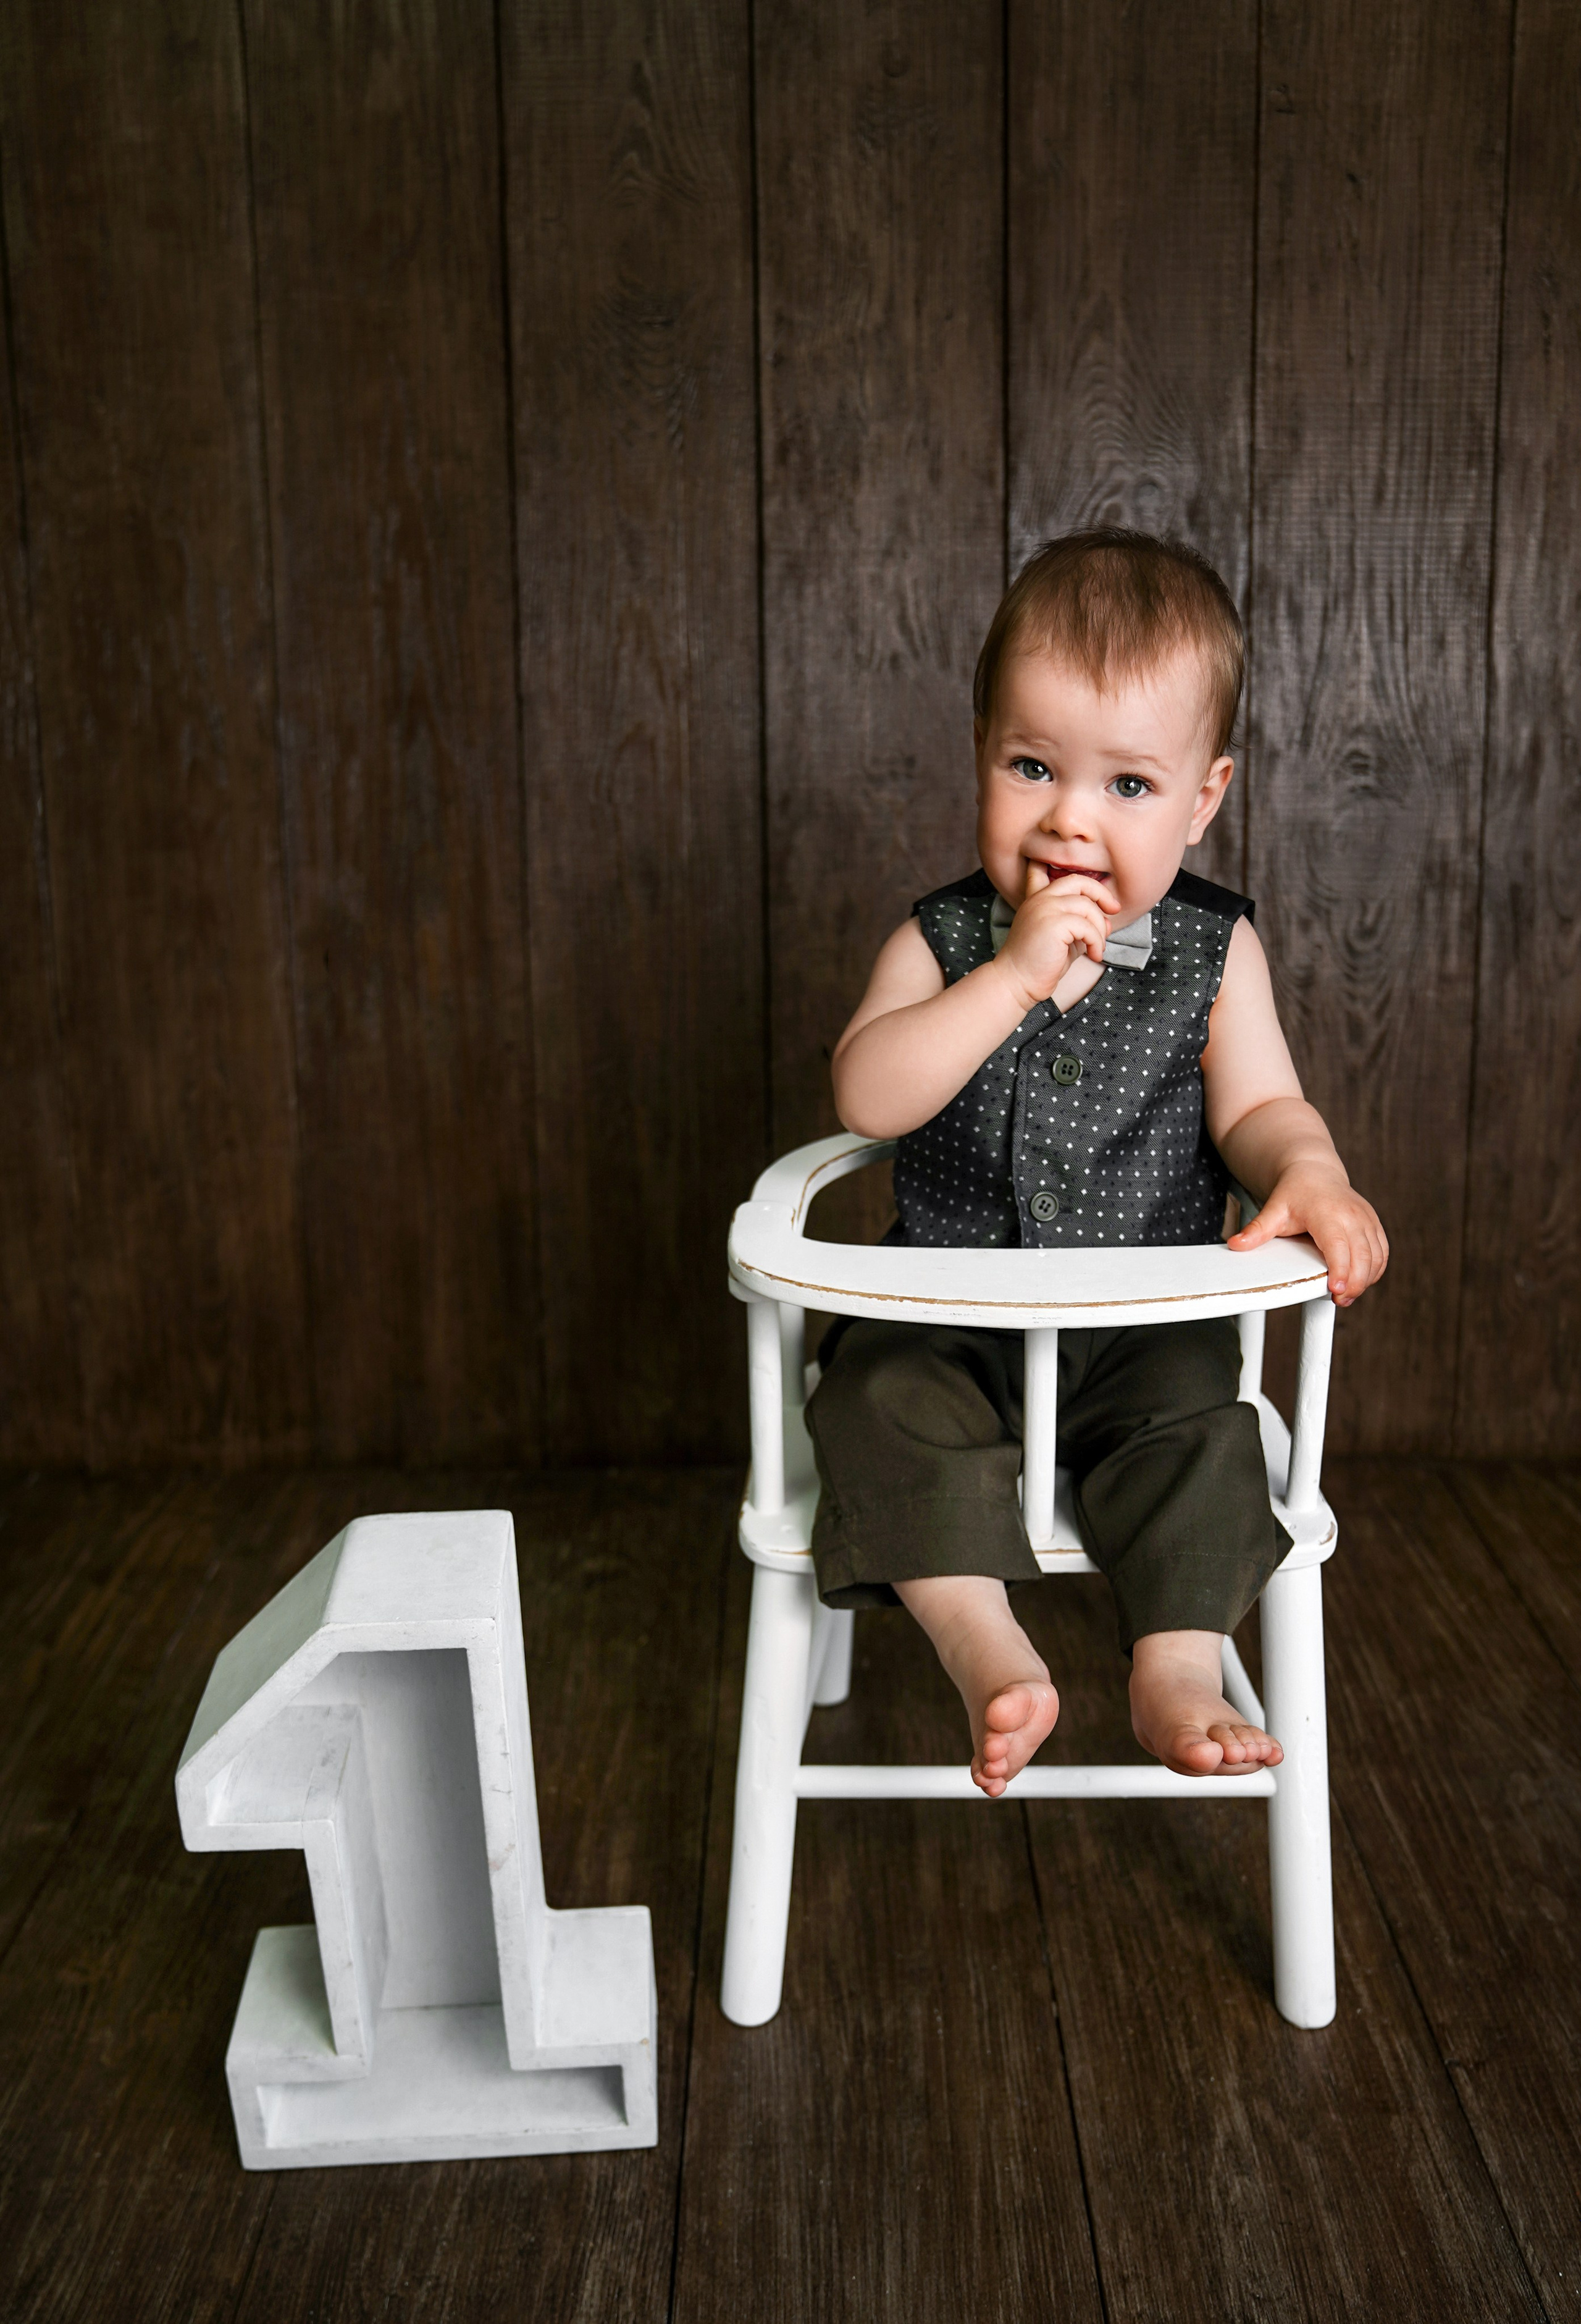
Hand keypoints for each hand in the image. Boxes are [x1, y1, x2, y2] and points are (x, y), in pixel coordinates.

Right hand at [992, 859, 1120, 1009]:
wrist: (1017, 983)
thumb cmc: (1039, 964)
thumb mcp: (1065, 939)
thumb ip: (1083, 925)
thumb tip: (1109, 921)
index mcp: (1037, 899)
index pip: (1042, 868)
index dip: (1059, 866)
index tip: (1079, 882)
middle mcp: (1040, 899)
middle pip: (1079, 881)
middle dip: (1102, 894)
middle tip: (1114, 910)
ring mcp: (1045, 908)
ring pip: (1088, 906)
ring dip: (1100, 928)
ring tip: (1098, 947)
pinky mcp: (1054, 924)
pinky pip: (1088, 926)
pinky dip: (1097, 942)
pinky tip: (1094, 955)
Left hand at [1227, 1166, 1388, 1306]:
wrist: (1314, 1173)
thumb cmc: (1294, 1192)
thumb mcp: (1273, 1210)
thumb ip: (1257, 1230)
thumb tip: (1235, 1244)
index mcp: (1328, 1213)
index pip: (1339, 1246)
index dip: (1341, 1271)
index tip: (1336, 1291)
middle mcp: (1352, 1215)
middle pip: (1362, 1256)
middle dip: (1354, 1283)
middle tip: (1339, 1301)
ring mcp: (1366, 1219)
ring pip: (1376, 1257)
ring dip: (1365, 1279)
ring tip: (1347, 1295)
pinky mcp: (1374, 1224)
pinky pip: (1382, 1252)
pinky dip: (1375, 1270)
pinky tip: (1360, 1281)